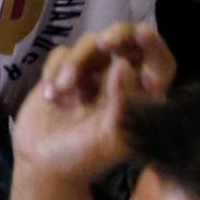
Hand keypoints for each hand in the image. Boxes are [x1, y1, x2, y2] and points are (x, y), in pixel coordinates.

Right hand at [12, 25, 175, 186]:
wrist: (42, 165)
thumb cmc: (83, 157)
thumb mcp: (108, 136)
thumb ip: (121, 101)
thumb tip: (123, 64)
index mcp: (140, 97)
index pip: (157, 63)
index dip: (154, 46)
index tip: (142, 34)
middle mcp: (119, 80)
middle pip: (126, 41)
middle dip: (117, 35)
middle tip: (105, 41)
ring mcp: (91, 74)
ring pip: (91, 43)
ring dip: (76, 62)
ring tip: (63, 89)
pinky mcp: (64, 72)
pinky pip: (62, 53)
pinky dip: (55, 69)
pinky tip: (51, 95)